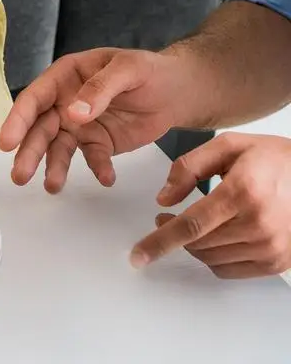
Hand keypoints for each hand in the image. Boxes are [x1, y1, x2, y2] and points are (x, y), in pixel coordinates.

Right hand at [0, 48, 179, 192]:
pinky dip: (97, 169)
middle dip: (28, 151)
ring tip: (53, 187)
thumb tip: (73, 114)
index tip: (6, 142)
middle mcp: (64, 101)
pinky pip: (92, 158)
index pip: (34, 98)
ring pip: (58, 148)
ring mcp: (79, 125)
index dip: (17, 119)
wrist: (176, 90)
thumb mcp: (127, 69)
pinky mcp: (98, 143)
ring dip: (54, 167)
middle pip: (40, 128)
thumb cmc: (148, 70)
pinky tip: (106, 178)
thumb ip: (100, 89)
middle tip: (19, 176)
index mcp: (65, 76)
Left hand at [131, 133, 290, 278]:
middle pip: (199, 244)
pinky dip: (212, 258)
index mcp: (243, 192)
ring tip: (193, 223)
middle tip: (165, 217)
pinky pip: (230, 270)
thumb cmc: (272, 158)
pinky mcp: (277, 262)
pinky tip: (213, 238)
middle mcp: (258, 224)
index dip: (160, 241)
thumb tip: (163, 198)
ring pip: (211, 260)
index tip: (139, 253)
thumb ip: (188, 167)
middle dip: (172, 235)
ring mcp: (271, 247)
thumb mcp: (227, 145)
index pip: (192, 225)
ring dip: (192, 246)